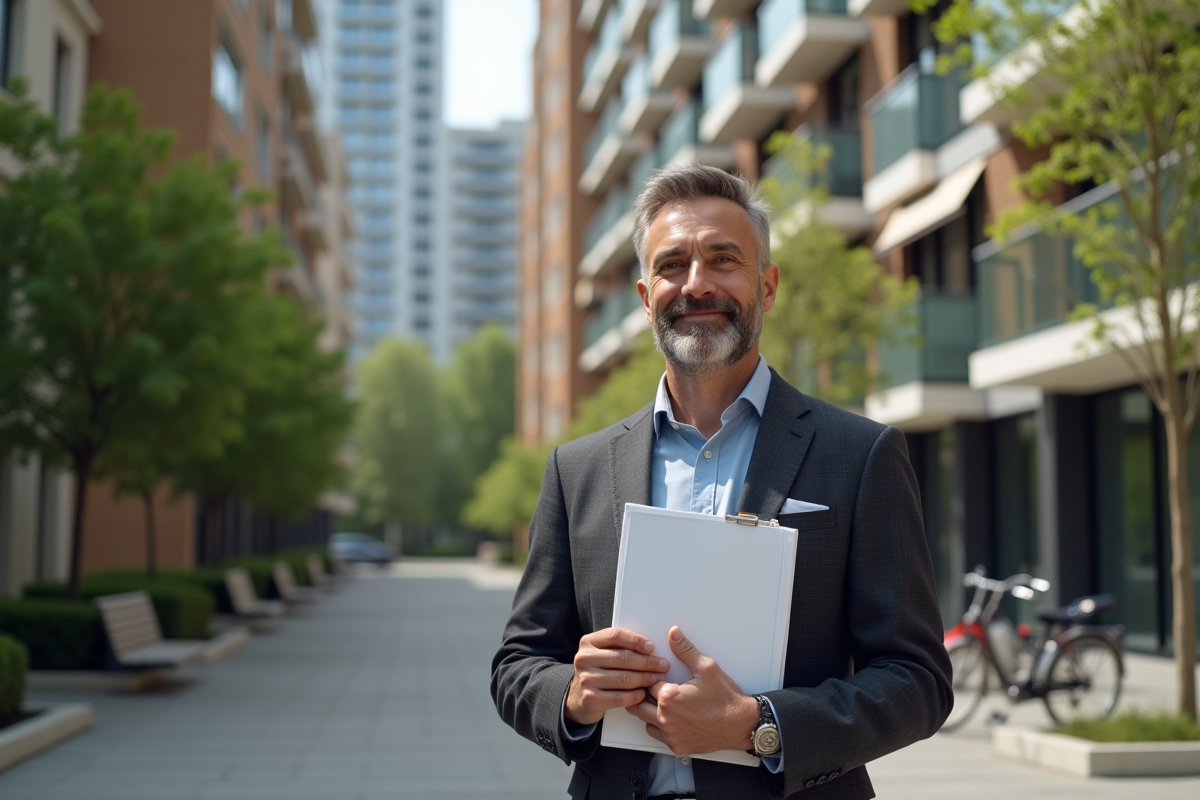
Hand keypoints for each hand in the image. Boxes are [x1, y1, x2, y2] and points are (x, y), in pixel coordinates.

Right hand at [564, 627, 670, 725]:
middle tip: (662, 666)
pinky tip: (643, 694)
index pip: (615, 635)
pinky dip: (635, 696)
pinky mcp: (590, 698)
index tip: (651, 647)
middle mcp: (584, 658)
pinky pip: (620, 697)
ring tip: (657, 679)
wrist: (578, 697)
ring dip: (645, 679)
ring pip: (624, 678)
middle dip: (647, 662)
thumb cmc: (598, 672)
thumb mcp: (602, 654)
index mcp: (588, 642)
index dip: (636, 640)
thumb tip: (650, 647)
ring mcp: (586, 679)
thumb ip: (619, 647)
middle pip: (623, 657)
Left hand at [626, 626, 759, 754]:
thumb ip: (685, 650)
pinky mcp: (677, 746)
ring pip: (646, 721)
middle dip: (644, 694)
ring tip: (663, 702)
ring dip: (649, 711)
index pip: (648, 683)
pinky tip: (670, 718)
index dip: (653, 677)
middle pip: (640, 704)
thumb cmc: (726, 698)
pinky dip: (659, 727)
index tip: (659, 675)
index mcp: (669, 697)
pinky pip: (657, 735)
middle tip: (654, 688)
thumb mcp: (706, 668)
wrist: (741, 724)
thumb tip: (673, 634)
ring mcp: (671, 735)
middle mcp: (666, 718)